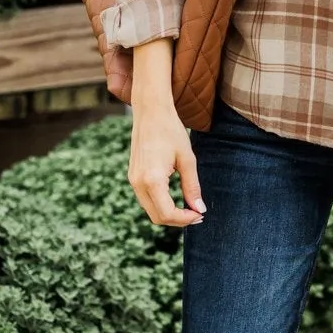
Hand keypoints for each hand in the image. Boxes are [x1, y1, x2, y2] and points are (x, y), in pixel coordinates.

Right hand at [128, 104, 205, 227]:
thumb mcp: (187, 160)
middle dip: (177, 220)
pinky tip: (175, 199)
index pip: (167, 214)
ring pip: (150, 210)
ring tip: (188, 209)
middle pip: (157, 217)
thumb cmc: (171, 131)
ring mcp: (133, 180)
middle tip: (197, 215)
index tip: (200, 215)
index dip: (185, 220)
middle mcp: (138, 183)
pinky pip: (145, 200)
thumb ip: (192, 187)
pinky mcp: (132, 176)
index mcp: (152, 180)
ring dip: (169, 214)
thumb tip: (200, 209)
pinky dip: (160, 205)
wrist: (150, 111)